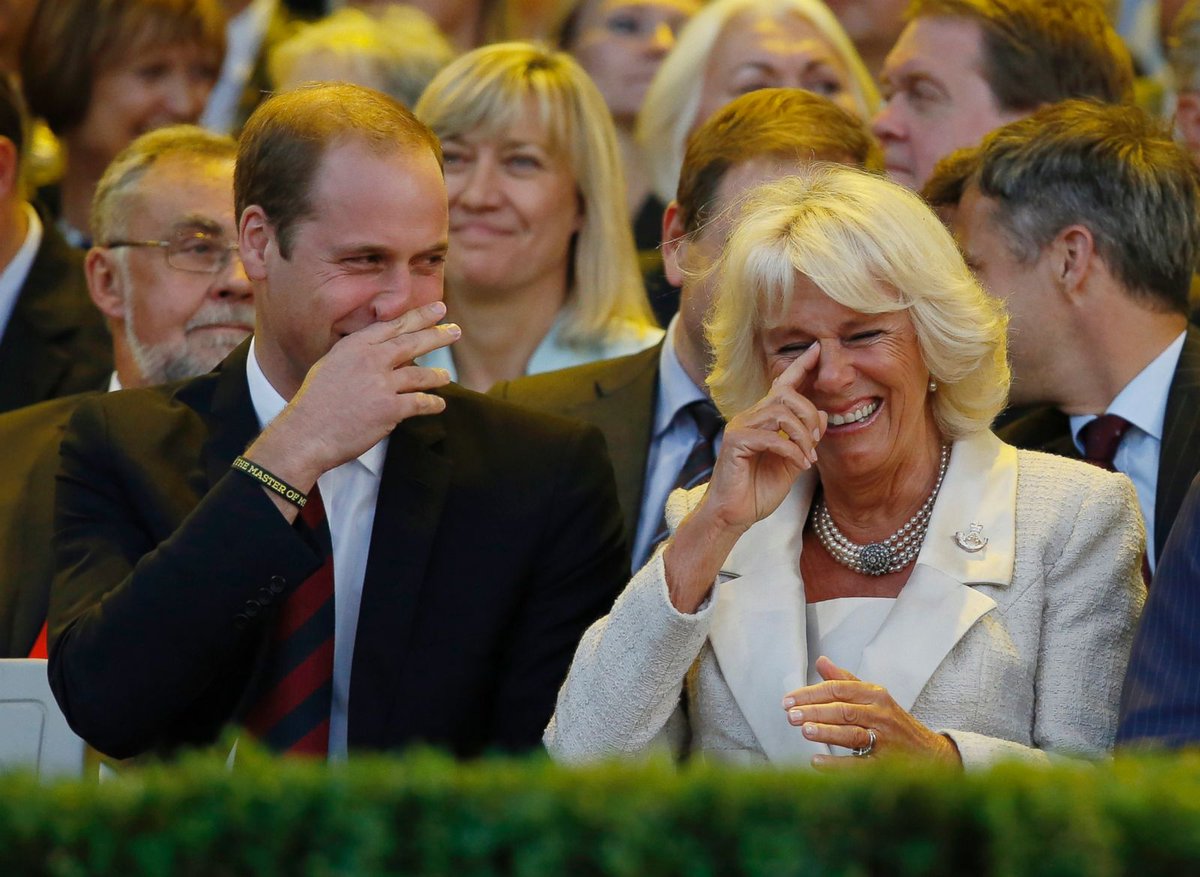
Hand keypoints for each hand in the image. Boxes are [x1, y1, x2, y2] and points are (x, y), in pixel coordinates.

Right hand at [246, 300, 458, 491]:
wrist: (306, 434)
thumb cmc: (315, 403)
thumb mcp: (331, 366)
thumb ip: (356, 355)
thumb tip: (379, 351)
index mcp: (355, 346)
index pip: (393, 326)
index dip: (418, 317)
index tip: (437, 309)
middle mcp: (370, 360)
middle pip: (412, 343)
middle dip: (437, 335)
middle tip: (455, 330)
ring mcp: (382, 384)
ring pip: (421, 375)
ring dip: (437, 376)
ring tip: (446, 376)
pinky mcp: (390, 409)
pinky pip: (420, 403)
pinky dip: (433, 404)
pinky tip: (439, 404)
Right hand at [697, 344, 827, 532]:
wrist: (734, 515)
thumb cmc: (758, 490)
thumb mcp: (793, 462)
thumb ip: (806, 439)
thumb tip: (826, 416)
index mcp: (763, 418)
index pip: (782, 384)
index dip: (800, 365)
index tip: (817, 349)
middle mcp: (750, 417)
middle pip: (785, 394)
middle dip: (809, 413)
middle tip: (817, 440)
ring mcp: (740, 427)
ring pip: (781, 412)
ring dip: (803, 434)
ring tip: (809, 455)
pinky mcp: (735, 441)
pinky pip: (772, 437)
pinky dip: (792, 450)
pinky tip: (800, 464)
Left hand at [781, 656, 961, 769]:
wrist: (931, 754)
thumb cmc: (893, 723)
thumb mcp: (873, 697)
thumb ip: (845, 680)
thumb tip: (821, 661)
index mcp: (875, 694)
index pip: (838, 689)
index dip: (810, 694)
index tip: (787, 700)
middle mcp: (881, 714)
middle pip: (843, 709)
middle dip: (814, 711)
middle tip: (790, 715)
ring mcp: (885, 739)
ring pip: (851, 733)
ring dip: (826, 731)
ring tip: (804, 730)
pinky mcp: (886, 765)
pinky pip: (859, 764)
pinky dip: (836, 764)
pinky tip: (816, 762)